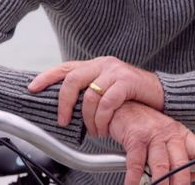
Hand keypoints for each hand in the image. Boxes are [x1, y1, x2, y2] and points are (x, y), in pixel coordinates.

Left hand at [27, 57, 164, 137]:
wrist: (161, 92)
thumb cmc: (132, 94)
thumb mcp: (108, 88)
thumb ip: (90, 91)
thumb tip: (67, 106)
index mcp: (94, 65)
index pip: (65, 68)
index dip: (46, 77)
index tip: (32, 88)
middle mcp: (102, 64)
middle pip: (73, 80)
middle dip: (64, 103)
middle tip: (63, 121)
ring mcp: (115, 71)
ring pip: (90, 95)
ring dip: (88, 118)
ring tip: (93, 131)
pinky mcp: (127, 81)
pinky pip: (107, 102)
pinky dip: (102, 118)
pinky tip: (104, 128)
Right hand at [110, 102, 194, 184]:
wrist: (123, 107)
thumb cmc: (146, 124)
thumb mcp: (168, 137)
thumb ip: (181, 156)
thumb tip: (194, 178)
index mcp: (182, 134)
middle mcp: (170, 133)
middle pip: (181, 164)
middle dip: (180, 184)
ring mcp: (153, 135)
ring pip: (161, 165)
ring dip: (161, 184)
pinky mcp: (135, 138)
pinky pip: (137, 163)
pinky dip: (134, 178)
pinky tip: (133, 184)